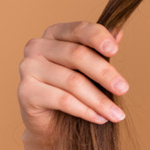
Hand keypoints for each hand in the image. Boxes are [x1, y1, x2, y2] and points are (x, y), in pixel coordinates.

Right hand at [18, 22, 128, 140]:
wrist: (50, 120)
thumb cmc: (73, 86)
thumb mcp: (90, 67)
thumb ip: (101, 49)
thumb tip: (119, 33)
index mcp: (55, 33)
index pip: (79, 30)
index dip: (98, 38)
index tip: (115, 51)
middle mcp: (38, 46)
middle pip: (77, 55)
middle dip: (105, 74)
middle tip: (124, 89)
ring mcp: (28, 68)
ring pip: (72, 81)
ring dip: (99, 100)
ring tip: (116, 114)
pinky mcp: (25, 91)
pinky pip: (62, 100)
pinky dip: (85, 110)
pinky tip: (100, 118)